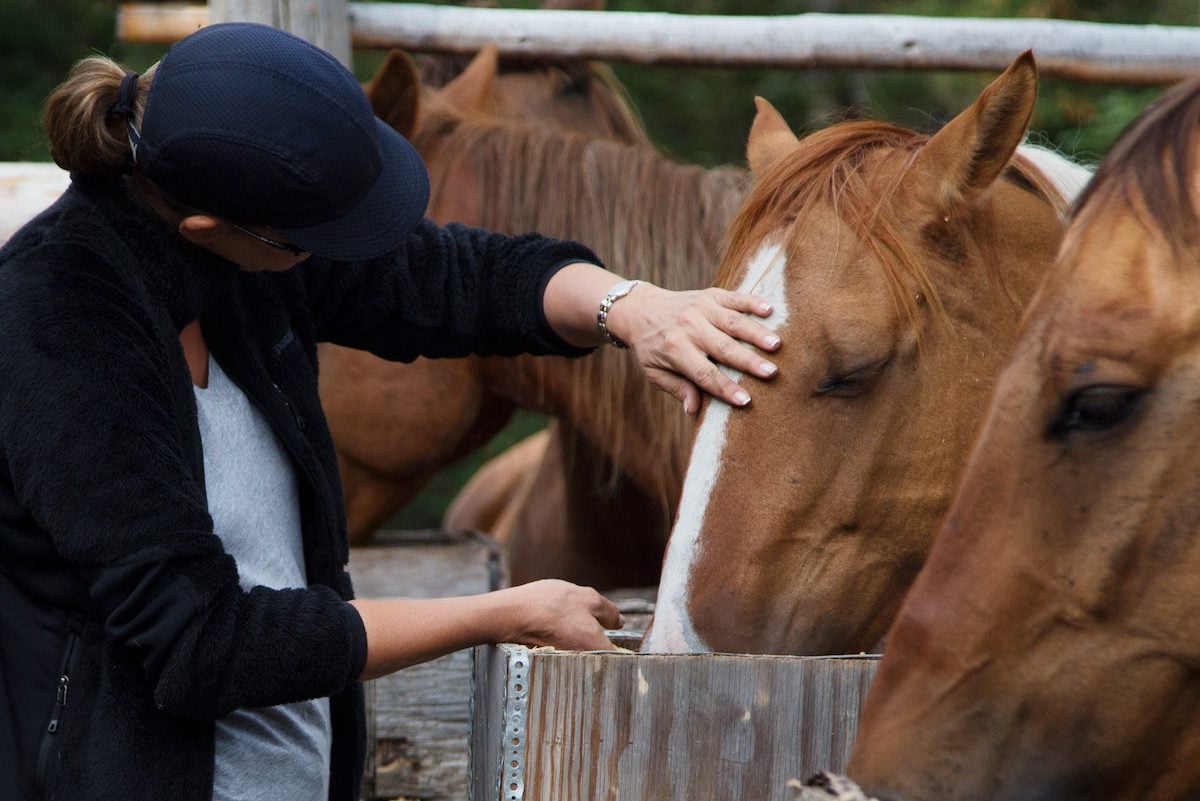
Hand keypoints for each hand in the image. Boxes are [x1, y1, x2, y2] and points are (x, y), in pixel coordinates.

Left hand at [495, 579, 622, 650]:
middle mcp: (573, 591)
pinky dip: (547, 620)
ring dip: (570, 618)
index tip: (618, 624)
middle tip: (596, 626)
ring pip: (566, 607)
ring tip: (566, 634)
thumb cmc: (553, 626)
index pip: (611, 612)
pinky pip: (545, 611)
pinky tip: (542, 632)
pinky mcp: (530, 598)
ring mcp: (550, 592)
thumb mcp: (588, 642)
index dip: (616, 621)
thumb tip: (617, 658)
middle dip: (594, 617)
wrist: (512, 614)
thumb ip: (606, 650)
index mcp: (591, 599)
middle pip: (589, 605)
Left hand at [608, 283, 779, 414]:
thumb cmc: (651, 347)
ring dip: (756, 333)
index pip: (704, 374)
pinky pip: (734, 298)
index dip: (725, 388)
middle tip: (772, 373)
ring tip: (777, 344)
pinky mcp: (709, 295)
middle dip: (748, 361)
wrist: (639, 309)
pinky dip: (752, 302)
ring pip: (732, 322)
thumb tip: (693, 410)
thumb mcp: (654, 372)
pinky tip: (770, 311)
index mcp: (675, 350)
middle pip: (723, 348)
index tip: (746, 401)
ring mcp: (700, 309)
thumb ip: (676, 388)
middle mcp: (689, 328)